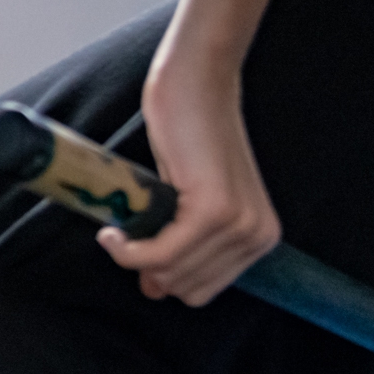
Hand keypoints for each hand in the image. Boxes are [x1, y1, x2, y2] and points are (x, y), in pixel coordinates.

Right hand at [98, 62, 280, 304]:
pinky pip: (161, 255)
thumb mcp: (190, 200)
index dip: (165, 278)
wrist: (198, 83)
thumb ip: (182, 246)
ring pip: (172, 274)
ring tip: (117, 231)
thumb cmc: (191, 134)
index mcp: (260, 238)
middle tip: (124, 238)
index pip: (205, 291)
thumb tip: (154, 290)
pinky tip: (113, 232)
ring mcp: (239, 225)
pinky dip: (129, 251)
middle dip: (148, 271)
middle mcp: (258, 236)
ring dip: (133, 258)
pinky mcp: (213, 210)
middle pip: (188, 289)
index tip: (136, 253)